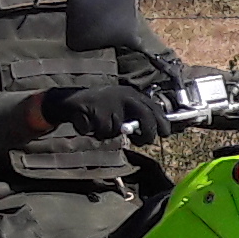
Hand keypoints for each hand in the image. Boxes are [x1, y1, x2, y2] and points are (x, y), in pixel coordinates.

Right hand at [43, 81, 165, 142]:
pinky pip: (105, 131)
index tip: (165, 133)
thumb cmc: (102, 108)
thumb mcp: (122, 108)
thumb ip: (136, 117)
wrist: (73, 101)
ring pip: (120, 129)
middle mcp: (125, 96)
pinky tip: (93, 124)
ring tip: (103, 125)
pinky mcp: (98, 111)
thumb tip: (155, 132)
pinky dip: (99, 133)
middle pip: (146, 117)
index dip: (162, 122)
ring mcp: (112, 102)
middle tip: (143, 142)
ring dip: (112, 133)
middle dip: (147, 133)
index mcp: (133, 95)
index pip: (154, 108)